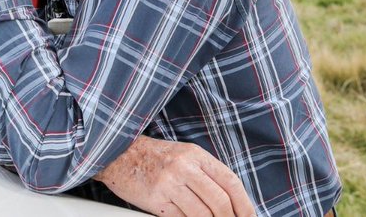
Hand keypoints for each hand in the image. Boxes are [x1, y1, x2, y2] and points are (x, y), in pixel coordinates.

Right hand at [95, 136, 255, 216]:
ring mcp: (168, 183)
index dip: (244, 203)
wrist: (117, 154)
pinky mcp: (155, 199)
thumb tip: (231, 202)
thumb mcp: (183, 155)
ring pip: (202, 214)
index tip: (248, 216)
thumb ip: (206, 173)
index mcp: (194, 154)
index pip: (230, 181)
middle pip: (219, 201)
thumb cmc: (154, 157)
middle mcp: (183, 167)